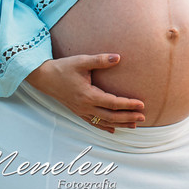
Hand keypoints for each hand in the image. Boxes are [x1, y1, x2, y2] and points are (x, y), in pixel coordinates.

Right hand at [25, 55, 145, 132]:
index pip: (113, 103)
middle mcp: (85, 106)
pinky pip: (93, 122)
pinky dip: (104, 127)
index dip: (128, 104)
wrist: (44, 77)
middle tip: (144, 117)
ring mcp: (80, 111)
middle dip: (128, 117)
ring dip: (119, 124)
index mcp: (88, 95)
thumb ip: (100, 60)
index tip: (142, 104)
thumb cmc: (64, 67)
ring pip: (103, 121)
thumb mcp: (82, 61)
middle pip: (111, 116)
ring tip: (135, 125)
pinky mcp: (77, 111)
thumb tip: (118, 57)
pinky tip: (113, 130)